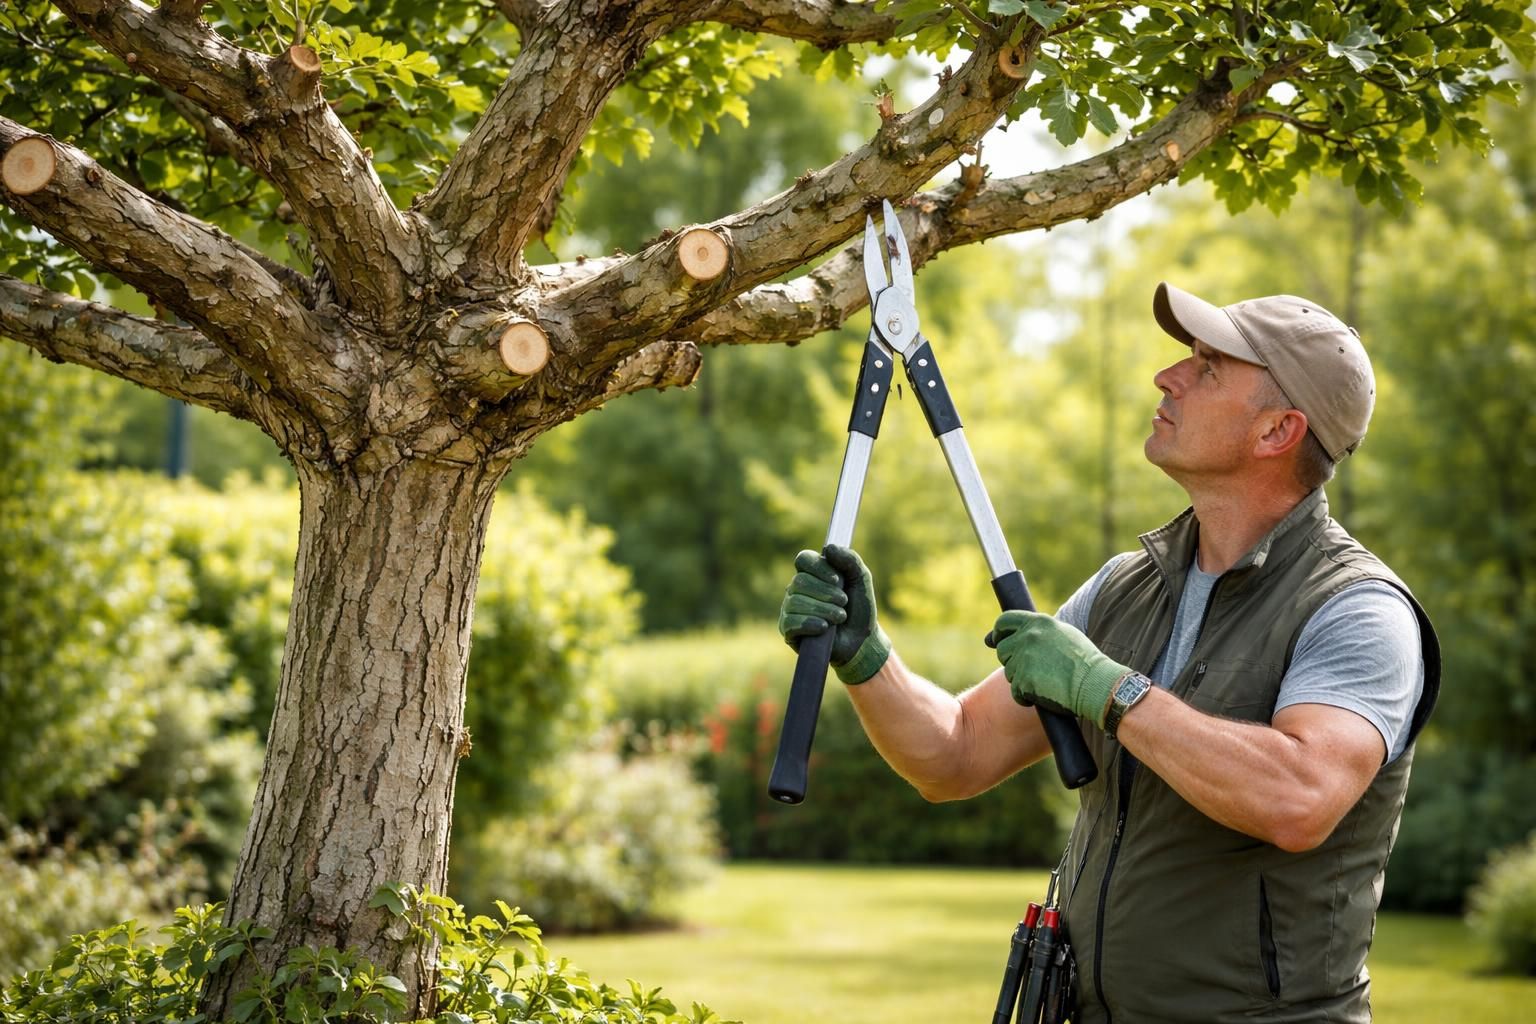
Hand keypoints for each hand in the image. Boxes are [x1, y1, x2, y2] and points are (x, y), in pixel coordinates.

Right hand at [777, 545, 890, 684]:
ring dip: (824, 610)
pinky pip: (790, 621)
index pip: (803, 559)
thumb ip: (849, 560)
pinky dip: (810, 624)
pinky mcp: (787, 629)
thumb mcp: (861, 579)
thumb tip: (828, 547)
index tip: (837, 579)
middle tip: (844, 603)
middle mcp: (797, 588)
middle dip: (827, 593)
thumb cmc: (860, 608)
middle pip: (800, 581)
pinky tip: (824, 628)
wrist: (861, 640)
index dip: (818, 568)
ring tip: (840, 617)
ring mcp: (790, 608)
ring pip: (796, 602)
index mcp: (813, 573)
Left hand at [989, 610, 1129, 727]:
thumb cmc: (1084, 661)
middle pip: (1003, 649)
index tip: (996, 641)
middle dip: (1012, 660)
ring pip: (1009, 672)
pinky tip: (1044, 694)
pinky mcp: (1023, 681)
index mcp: (1038, 622)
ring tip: (1046, 681)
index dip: (999, 632)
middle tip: (1033, 669)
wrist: (1096, 684)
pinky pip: (1016, 692)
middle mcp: (1028, 637)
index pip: (1004, 621)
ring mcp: (1024, 659)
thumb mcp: (1062, 634)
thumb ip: (1037, 631)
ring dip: (1021, 679)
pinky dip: (1026, 697)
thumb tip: (1004, 636)